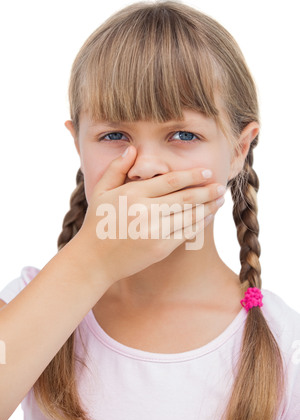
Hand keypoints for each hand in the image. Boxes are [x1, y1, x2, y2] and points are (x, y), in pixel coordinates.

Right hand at [77, 146, 225, 285]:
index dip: (192, 176)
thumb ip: (116, 169)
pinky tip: (207, 217)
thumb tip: (132, 149)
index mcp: (132, 194)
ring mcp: (154, 230)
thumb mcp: (101, 192)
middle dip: (207, 191)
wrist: (94, 260)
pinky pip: (186, 233)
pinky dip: (200, 224)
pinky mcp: (160, 248)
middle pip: (186, 197)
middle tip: (221, 186)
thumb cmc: (97, 223)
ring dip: (209, 207)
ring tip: (220, 200)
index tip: (207, 173)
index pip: (170, 181)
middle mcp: (145, 210)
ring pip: (190, 215)